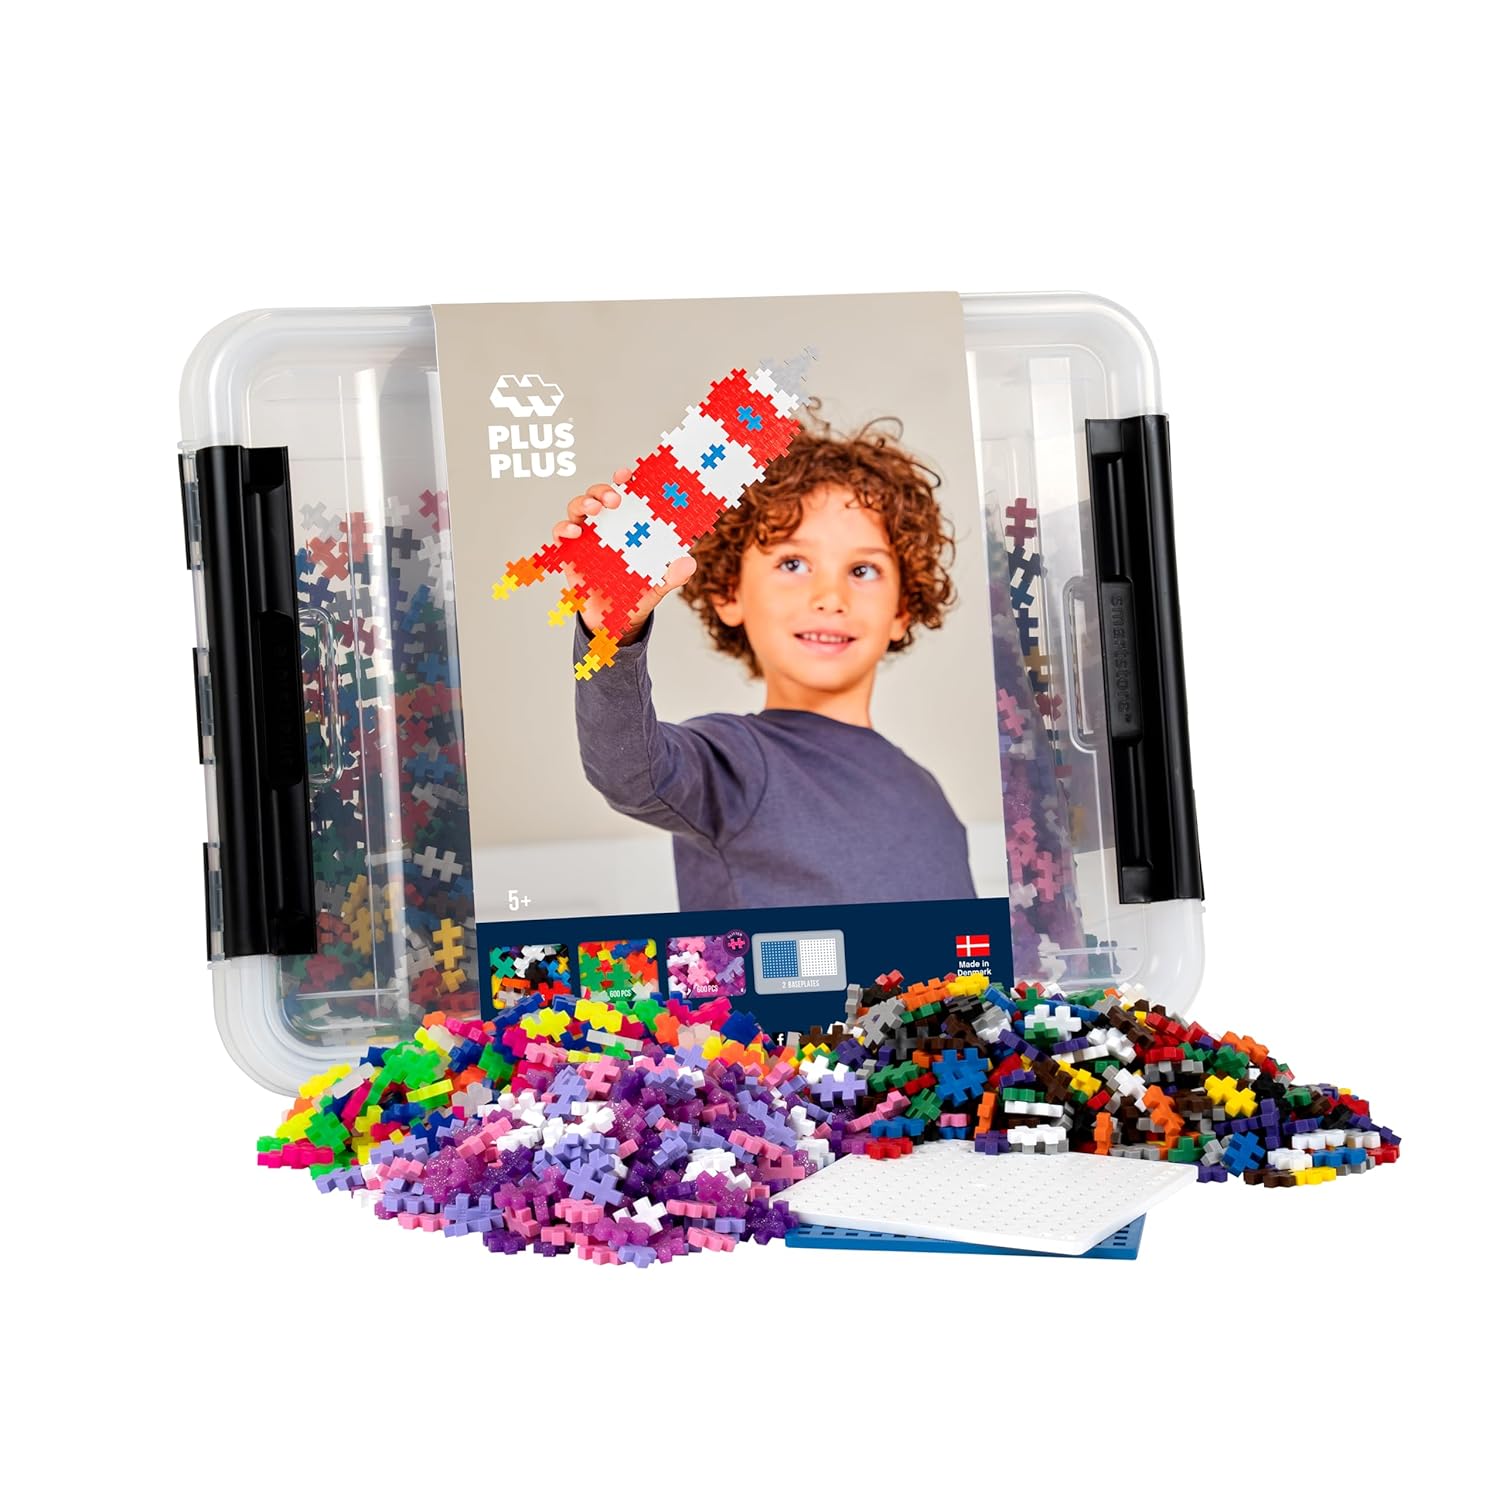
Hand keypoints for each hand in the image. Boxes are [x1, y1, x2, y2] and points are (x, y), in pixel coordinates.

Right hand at [553, 466, 697, 639]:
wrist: (616, 621)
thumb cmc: (639, 594)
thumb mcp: (660, 584)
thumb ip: (674, 574)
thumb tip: (689, 563)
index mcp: (629, 524)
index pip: (626, 493)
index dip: (625, 479)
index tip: (629, 474)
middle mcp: (607, 525)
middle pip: (599, 495)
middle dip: (604, 489)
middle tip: (616, 498)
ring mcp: (586, 537)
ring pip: (579, 508)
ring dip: (585, 502)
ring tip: (596, 510)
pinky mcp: (569, 552)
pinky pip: (560, 533)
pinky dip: (564, 528)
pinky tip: (575, 532)